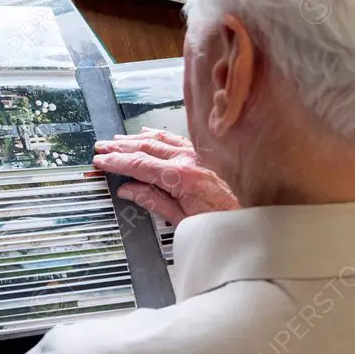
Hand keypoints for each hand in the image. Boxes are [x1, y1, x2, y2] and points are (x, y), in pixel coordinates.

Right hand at [93, 128, 238, 224]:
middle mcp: (189, 159)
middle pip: (146, 148)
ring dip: (134, 139)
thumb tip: (128, 190)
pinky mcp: (204, 153)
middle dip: (120, 148)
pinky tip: (145, 132)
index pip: (140, 165)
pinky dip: (157, 135)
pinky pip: (175, 139)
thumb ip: (153, 202)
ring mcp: (197, 153)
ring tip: (115, 141)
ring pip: (159, 140)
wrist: (254, 215)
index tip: (100, 161)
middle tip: (100, 147)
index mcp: (182, 177)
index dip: (116, 162)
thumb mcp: (183, 220)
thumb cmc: (222, 221)